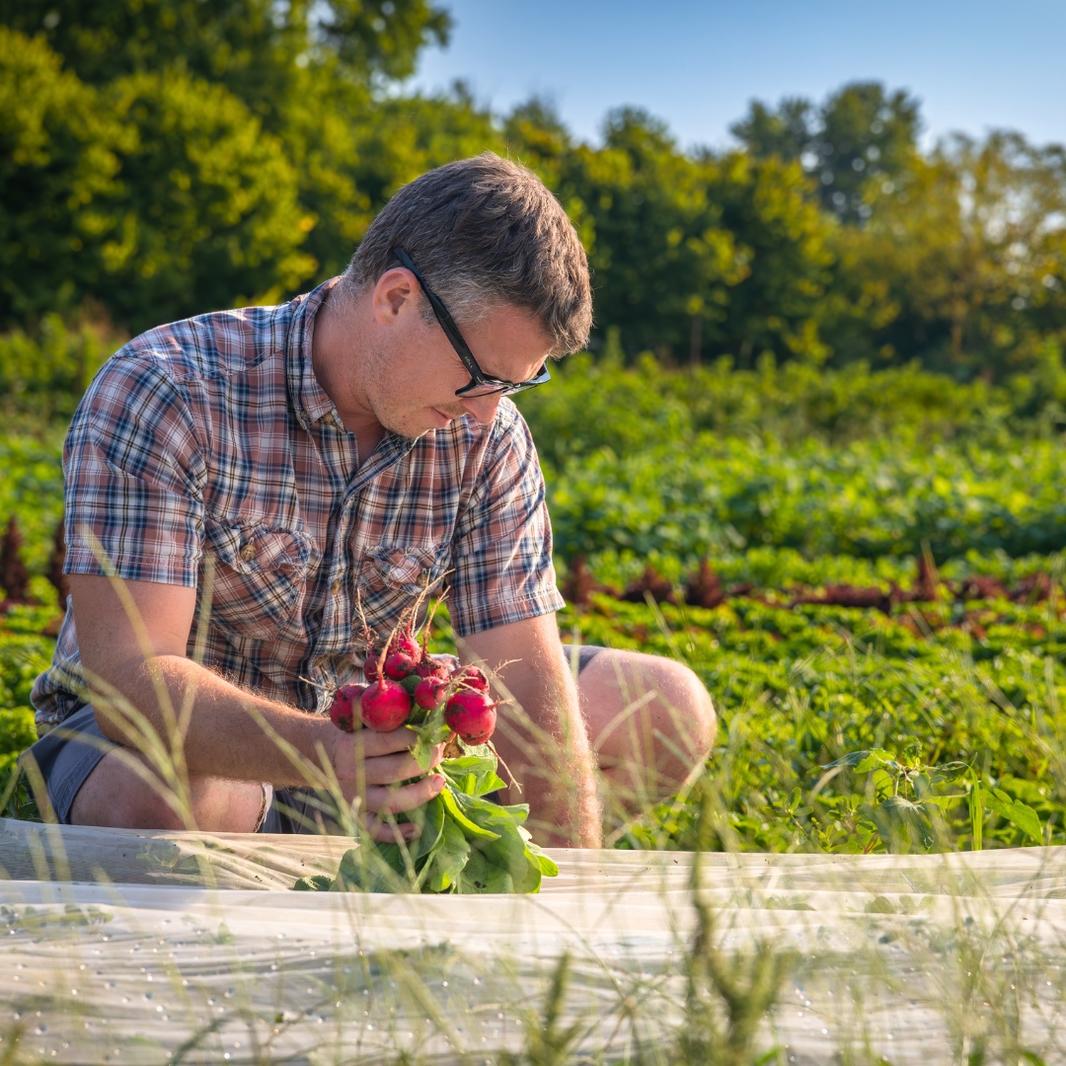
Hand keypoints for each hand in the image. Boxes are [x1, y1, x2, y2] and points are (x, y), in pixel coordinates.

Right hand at [326, 726, 445, 842]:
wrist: (322, 754)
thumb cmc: (352, 734)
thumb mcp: (363, 721)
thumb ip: (387, 719)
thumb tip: (424, 717)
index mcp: (352, 746)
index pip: (388, 741)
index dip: (415, 738)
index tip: (433, 735)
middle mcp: (351, 774)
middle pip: (394, 772)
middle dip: (423, 762)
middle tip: (439, 753)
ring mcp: (354, 798)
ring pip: (390, 802)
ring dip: (420, 794)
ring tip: (439, 782)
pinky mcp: (355, 816)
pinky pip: (376, 830)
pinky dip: (396, 833)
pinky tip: (416, 829)